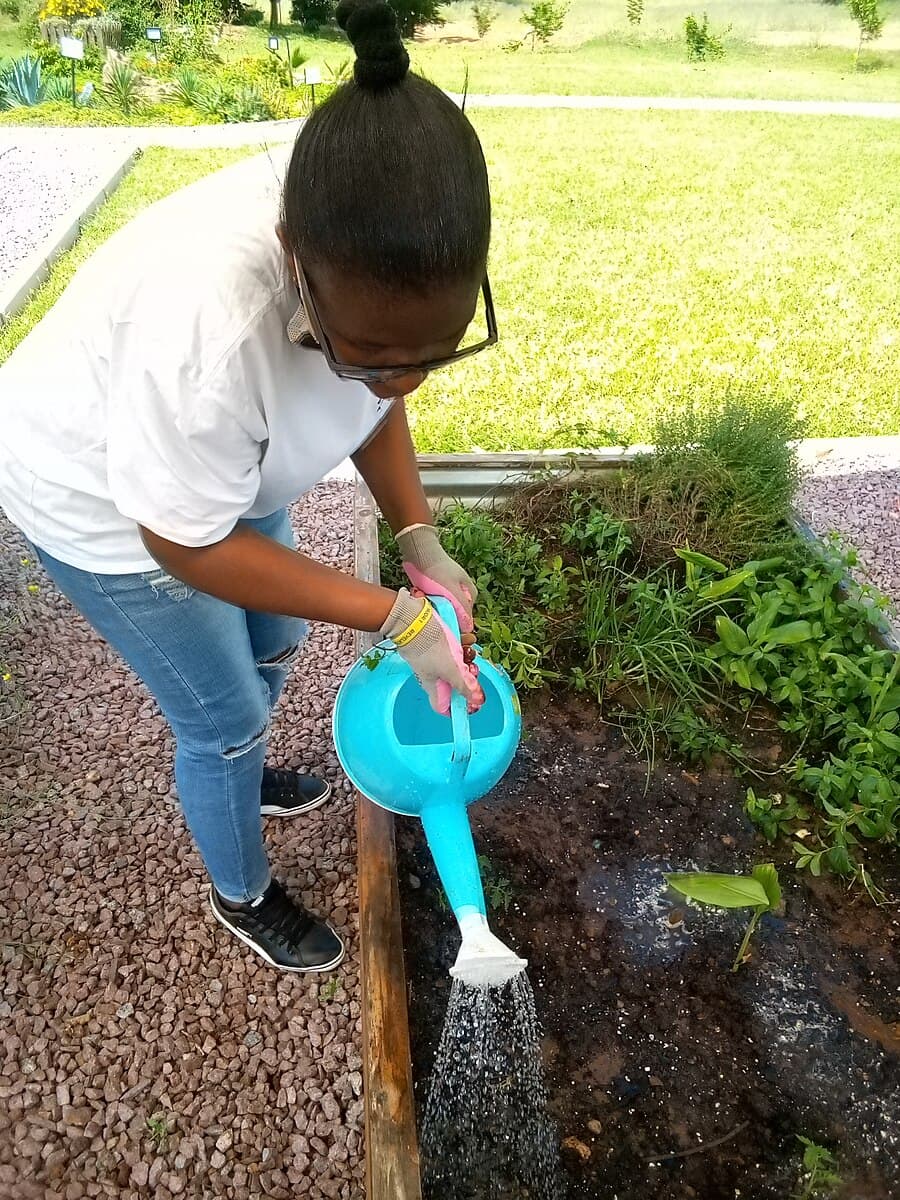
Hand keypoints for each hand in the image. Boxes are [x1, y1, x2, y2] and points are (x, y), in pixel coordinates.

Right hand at [381, 589, 483, 714]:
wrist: (415, 620)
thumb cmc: (430, 648)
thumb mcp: (452, 670)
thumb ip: (466, 686)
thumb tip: (478, 701)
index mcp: (434, 686)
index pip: (445, 706)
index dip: (459, 707)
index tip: (473, 702)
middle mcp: (434, 675)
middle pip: (456, 683)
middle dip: (468, 676)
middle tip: (474, 669)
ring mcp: (435, 659)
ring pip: (456, 664)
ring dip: (467, 657)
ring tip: (469, 649)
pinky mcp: (437, 644)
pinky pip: (453, 649)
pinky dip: (461, 644)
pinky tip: (466, 638)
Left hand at [396, 525, 477, 634]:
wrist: (420, 550)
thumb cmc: (438, 570)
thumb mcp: (452, 592)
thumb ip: (461, 610)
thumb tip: (469, 629)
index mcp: (470, 595)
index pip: (464, 619)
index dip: (451, 622)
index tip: (439, 619)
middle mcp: (462, 594)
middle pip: (451, 613)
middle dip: (437, 611)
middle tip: (427, 602)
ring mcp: (449, 590)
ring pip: (439, 608)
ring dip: (429, 605)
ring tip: (420, 594)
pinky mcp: (436, 588)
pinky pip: (431, 600)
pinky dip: (424, 598)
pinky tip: (418, 591)